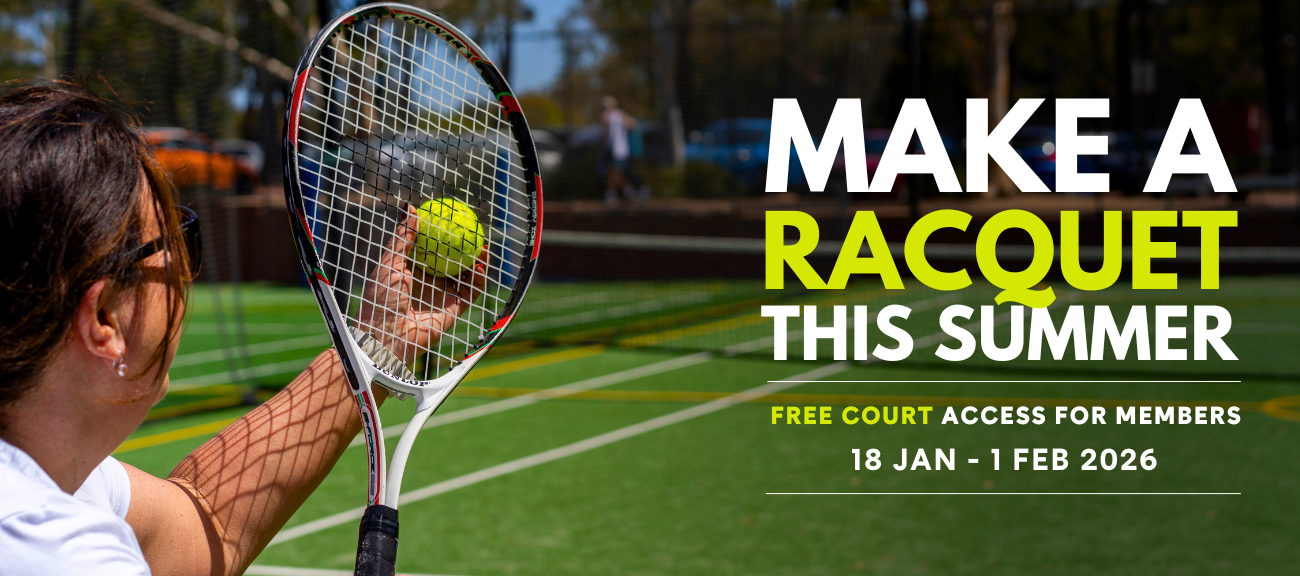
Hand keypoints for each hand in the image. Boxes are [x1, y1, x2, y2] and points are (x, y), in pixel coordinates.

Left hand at [357, 203, 486, 364]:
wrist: (386, 337)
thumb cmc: (381, 299)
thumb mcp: (390, 263)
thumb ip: (403, 237)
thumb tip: (411, 207)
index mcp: (413, 268)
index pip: (432, 247)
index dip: (443, 233)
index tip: (452, 218)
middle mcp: (430, 280)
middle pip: (453, 259)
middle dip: (465, 245)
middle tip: (474, 229)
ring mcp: (443, 295)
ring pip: (466, 274)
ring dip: (477, 260)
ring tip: (483, 246)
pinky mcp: (454, 309)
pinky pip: (471, 292)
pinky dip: (478, 279)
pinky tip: (479, 266)